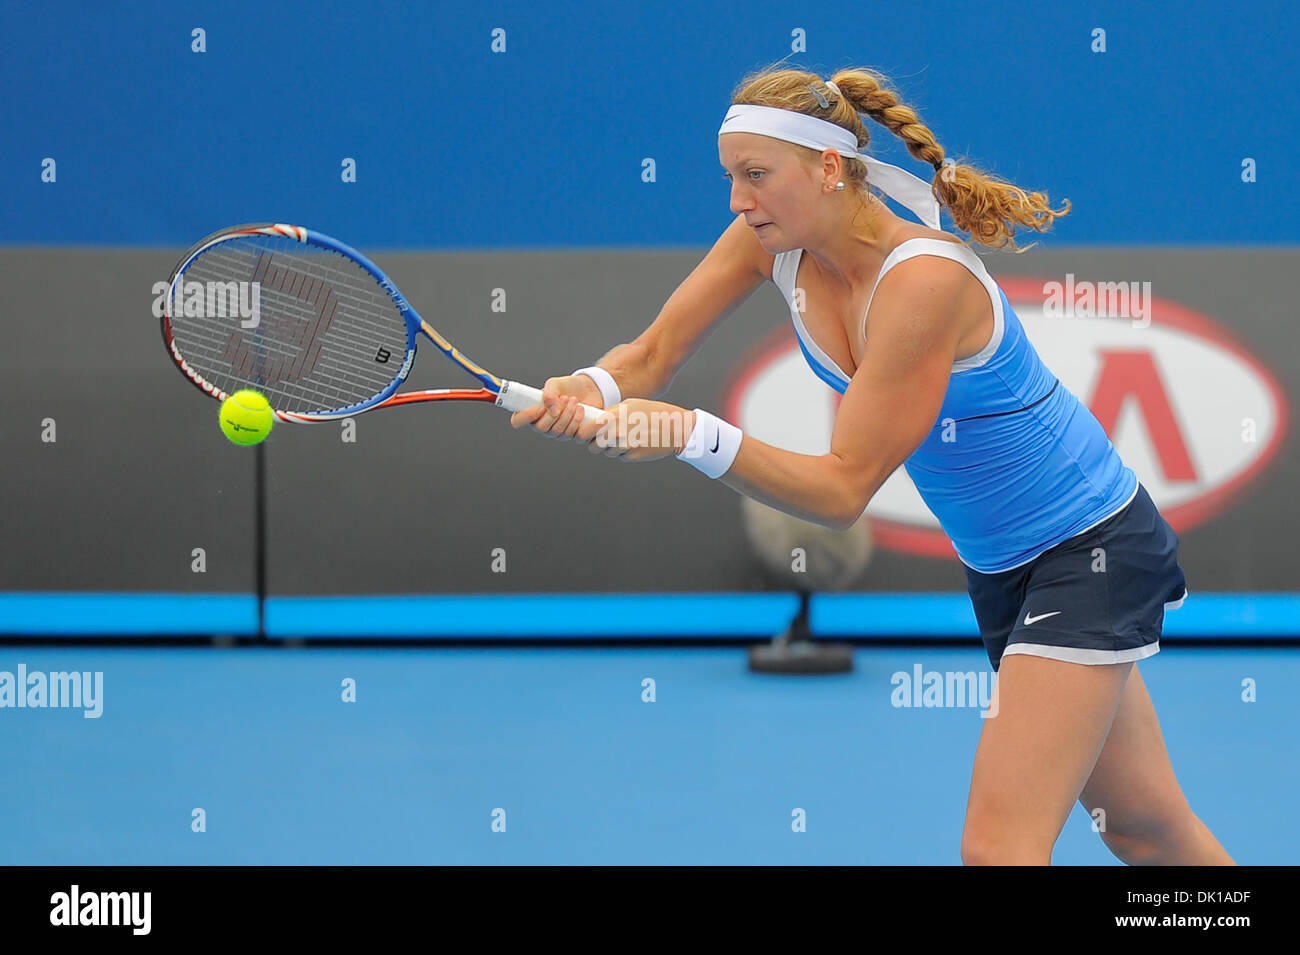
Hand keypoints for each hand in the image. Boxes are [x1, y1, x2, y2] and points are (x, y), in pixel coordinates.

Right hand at [509, 374, 604, 439]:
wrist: (588, 390)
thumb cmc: (567, 387)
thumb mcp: (555, 384)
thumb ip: (549, 393)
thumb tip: (552, 409)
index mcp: (531, 412)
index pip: (518, 420)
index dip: (526, 416)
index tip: (540, 407)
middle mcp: (542, 425)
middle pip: (541, 428)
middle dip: (554, 413)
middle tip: (565, 398)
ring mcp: (557, 433)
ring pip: (559, 432)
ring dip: (568, 414)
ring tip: (574, 400)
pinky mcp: (573, 435)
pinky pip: (574, 436)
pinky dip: (578, 420)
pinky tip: (581, 409)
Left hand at [574, 399, 696, 462]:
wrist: (675, 428)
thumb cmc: (653, 412)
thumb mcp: (630, 405)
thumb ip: (611, 413)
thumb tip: (595, 419)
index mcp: (613, 417)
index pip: (584, 432)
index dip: (581, 433)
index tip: (584, 432)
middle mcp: (616, 433)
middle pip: (592, 446)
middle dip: (594, 443)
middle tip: (601, 437)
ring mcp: (624, 447)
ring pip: (606, 452)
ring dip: (610, 447)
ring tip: (624, 436)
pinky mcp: (631, 456)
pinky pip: (619, 456)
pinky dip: (622, 451)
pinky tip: (635, 441)